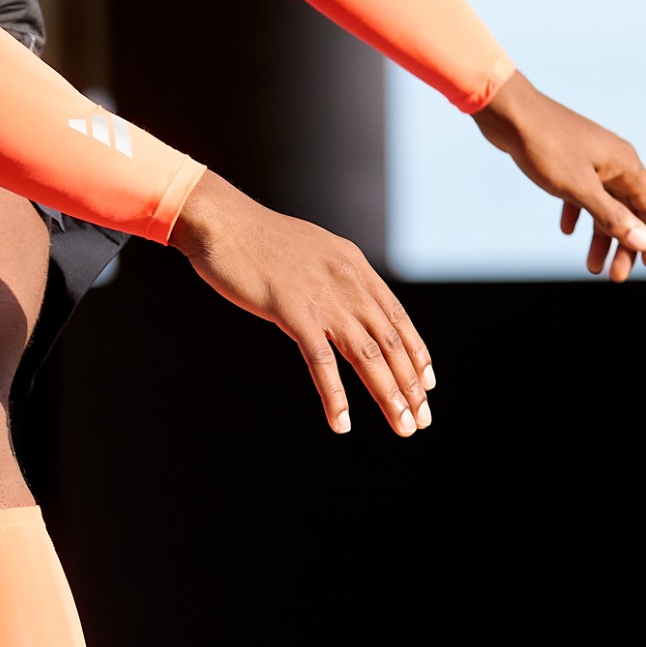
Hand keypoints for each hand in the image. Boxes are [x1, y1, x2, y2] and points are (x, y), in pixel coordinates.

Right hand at [169, 172, 431, 436]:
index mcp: (353, 266)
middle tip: (420, 420)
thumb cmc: (254, 238)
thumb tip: (339, 299)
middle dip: (409, 385)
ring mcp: (322, 297)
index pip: (396, 317)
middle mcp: (348, 281)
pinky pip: (321, 361)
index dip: (416, 353)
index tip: (425, 385)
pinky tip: (342, 422)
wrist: (220, 220)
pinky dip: (335, 396)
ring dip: (387, 395)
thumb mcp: (308, 251)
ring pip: (366, 355)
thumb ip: (329, 275)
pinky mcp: (292, 312)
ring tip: (401, 426)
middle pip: (389, 342)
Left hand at [472, 71, 645, 280]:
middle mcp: (613, 161)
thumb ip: (611, 216)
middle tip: (615, 277)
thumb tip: (644, 242)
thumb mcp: (578, 188)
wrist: (510, 113)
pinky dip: (578, 213)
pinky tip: (566, 230)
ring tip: (591, 267)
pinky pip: (581, 193)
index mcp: (624, 164)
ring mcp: (591, 160)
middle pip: (628, 209)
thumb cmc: (545, 147)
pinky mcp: (569, 160)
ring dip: (600, 235)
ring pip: (604, 204)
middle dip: (623, 244)